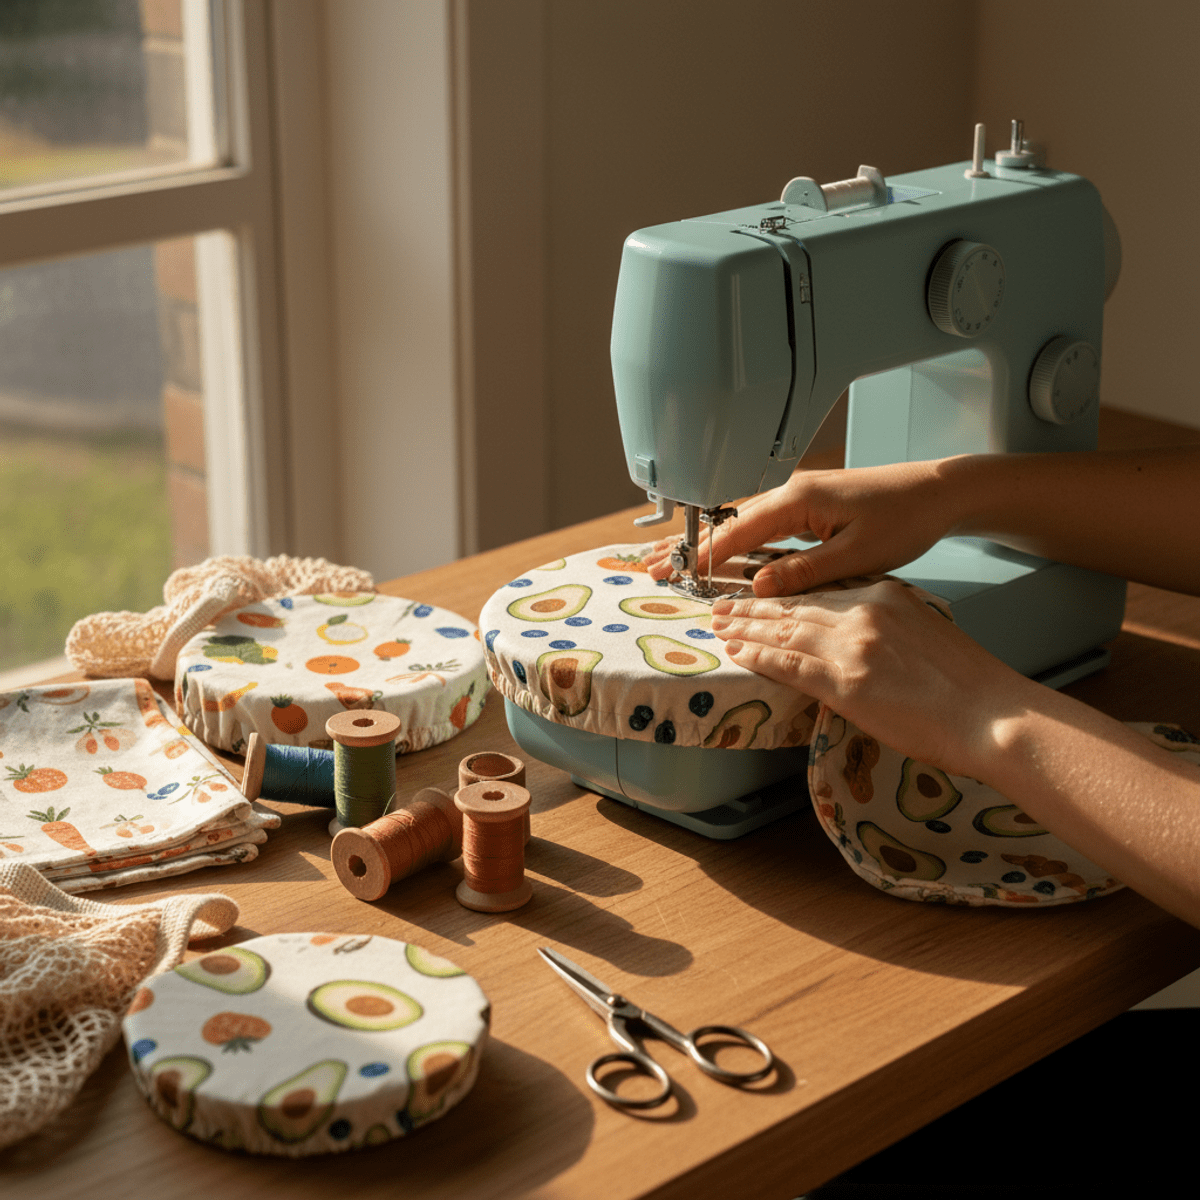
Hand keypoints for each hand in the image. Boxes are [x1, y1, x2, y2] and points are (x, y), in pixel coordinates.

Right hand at [645, 460, 958, 595]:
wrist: (939, 491)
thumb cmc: (906, 518)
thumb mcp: (857, 554)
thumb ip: (804, 571)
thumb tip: (759, 587)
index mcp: (797, 500)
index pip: (736, 531)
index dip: (700, 555)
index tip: (670, 574)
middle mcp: (791, 493)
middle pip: (726, 524)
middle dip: (689, 548)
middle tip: (651, 569)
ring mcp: (798, 497)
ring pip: (741, 524)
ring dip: (708, 545)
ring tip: (674, 564)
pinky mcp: (808, 505)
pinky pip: (761, 526)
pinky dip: (735, 542)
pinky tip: (722, 557)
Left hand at [710, 582, 1034, 775]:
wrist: (991, 714)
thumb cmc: (968, 685)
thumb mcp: (924, 633)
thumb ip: (885, 627)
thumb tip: (855, 640)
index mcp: (885, 595)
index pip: (821, 590)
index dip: (784, 592)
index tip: (760, 592)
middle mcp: (864, 612)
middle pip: (795, 605)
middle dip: (754, 606)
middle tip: (723, 604)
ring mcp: (852, 645)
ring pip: (784, 631)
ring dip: (745, 629)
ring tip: (719, 627)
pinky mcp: (844, 681)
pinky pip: (788, 665)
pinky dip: (758, 657)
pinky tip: (737, 653)